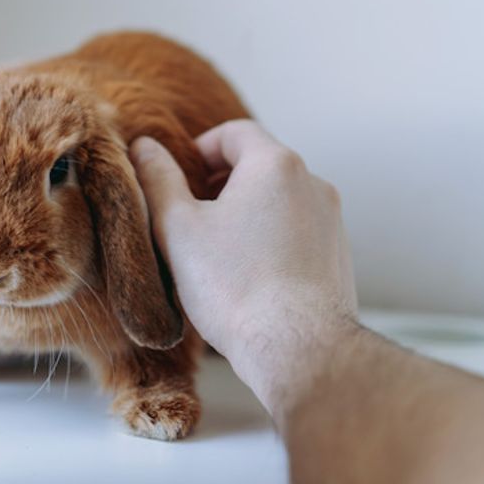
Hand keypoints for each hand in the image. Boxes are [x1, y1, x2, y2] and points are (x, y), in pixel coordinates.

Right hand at [129, 119, 356, 413]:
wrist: (299, 350)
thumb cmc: (235, 287)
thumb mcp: (178, 228)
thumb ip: (158, 179)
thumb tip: (144, 147)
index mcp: (275, 165)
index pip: (235, 133)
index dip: (201, 148)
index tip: (181, 176)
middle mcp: (313, 183)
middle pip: (260, 164)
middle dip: (222, 182)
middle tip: (192, 213)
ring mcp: (332, 220)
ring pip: (280, 199)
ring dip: (247, 211)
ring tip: (217, 249)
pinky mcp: (339, 255)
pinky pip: (298, 230)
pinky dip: (271, 237)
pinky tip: (248, 275)